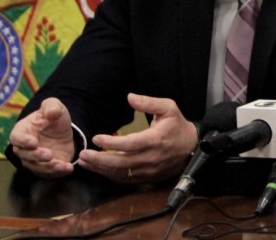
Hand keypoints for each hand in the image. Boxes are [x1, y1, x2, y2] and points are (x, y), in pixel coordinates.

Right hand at [8, 97, 76, 178]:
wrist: (62, 131)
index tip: (33, 142)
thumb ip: (51, 106)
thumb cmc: (52, 118)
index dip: (23, 141)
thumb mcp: (54, 106)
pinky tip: (68, 168)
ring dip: (47, 167)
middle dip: (36, 156)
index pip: (16, 138)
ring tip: (60, 164)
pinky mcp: (44, 168)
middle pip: (25, 155)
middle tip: (48, 155)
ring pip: (35, 166)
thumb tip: (52, 112)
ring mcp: (33, 159)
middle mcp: (24, 148)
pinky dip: (57, 172)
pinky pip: (47, 173)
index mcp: (22, 131)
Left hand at [76, 93, 197, 183]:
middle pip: (121, 163)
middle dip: (99, 160)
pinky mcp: (147, 177)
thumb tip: (130, 97)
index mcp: (155, 140)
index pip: (129, 144)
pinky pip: (126, 179)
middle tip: (83, 154)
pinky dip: (110, 175)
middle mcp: (151, 158)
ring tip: (86, 162)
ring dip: (101, 169)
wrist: (192, 147)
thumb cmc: (177, 126)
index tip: (96, 138)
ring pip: (121, 173)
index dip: (111, 143)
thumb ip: (148, 102)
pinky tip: (100, 168)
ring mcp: (149, 170)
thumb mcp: (168, 108)